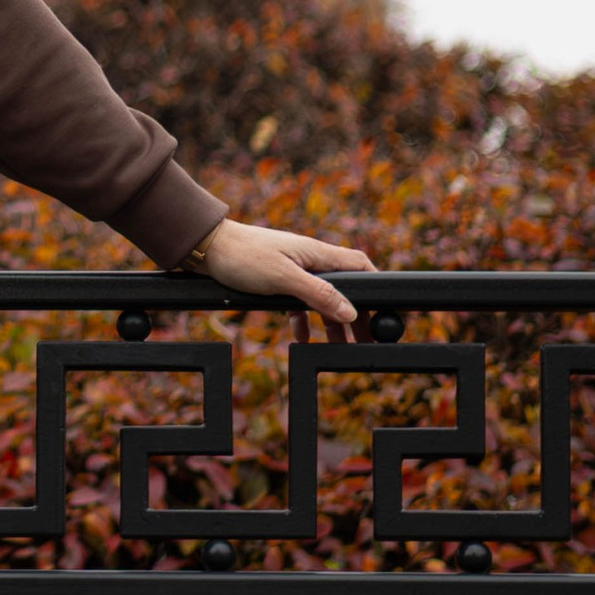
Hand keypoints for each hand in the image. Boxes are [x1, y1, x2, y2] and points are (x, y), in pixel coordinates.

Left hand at [191, 219, 376, 338]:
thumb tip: (351, 311)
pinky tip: (302, 340)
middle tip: (368, 341)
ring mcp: (293, 269)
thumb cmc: (244, 256)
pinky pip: (298, 304)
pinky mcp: (276, 280)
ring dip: (332, 323)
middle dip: (358, 315)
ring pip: (321, 300)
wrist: (207, 247)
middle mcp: (310, 260)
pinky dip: (303, 322)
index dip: (377, 287)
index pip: (359, 266)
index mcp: (318, 254)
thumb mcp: (284, 278)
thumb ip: (319, 294)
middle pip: (344, 289)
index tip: (387, 311)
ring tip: (341, 348)